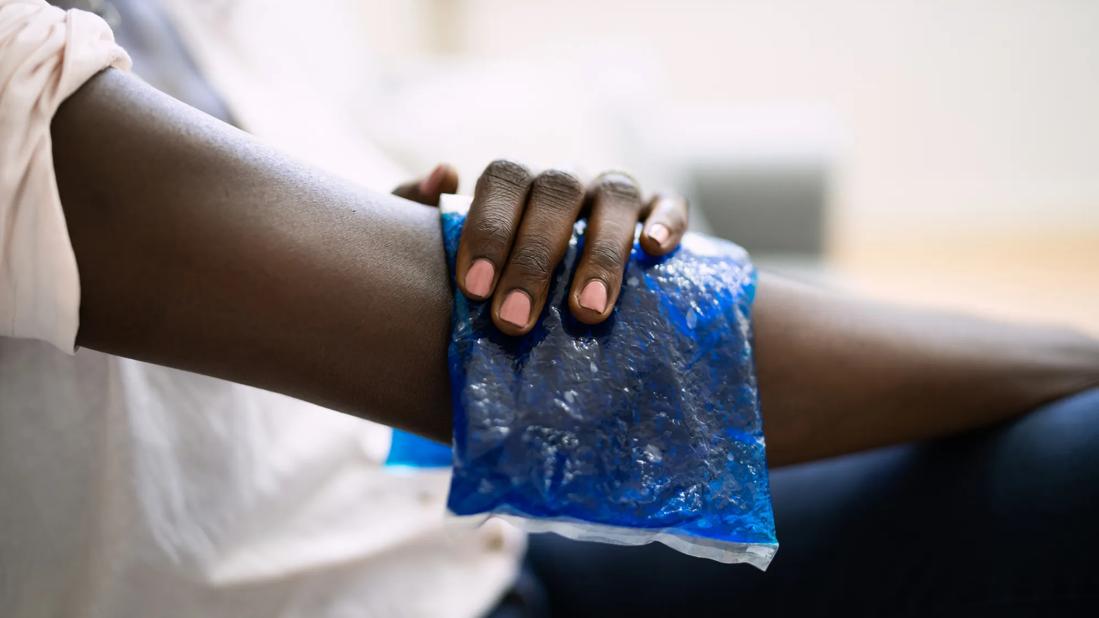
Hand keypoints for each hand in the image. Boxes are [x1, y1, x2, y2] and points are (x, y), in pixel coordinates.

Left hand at [396, 160, 688, 335]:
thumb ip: (414, 211)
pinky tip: (654, 251)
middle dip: (534, 257)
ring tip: (586, 310)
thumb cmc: (485, 287)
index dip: (489, 228)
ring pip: (614, 195)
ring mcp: (611, 198)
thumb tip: (443, 174)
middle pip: (554, 192)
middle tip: (514, 320)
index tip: (472, 289)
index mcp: (513, 187)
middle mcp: (562, 185)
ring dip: (600, 250)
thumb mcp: (435, 255)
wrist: (538, 318)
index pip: (502, 179)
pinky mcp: (658, 216)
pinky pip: (669, 203)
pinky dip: (667, 220)